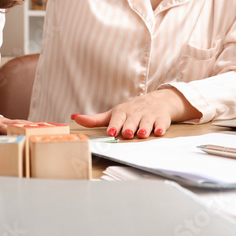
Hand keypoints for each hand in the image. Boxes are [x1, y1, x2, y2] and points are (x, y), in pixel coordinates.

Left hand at [71, 88, 198, 139]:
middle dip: (129, 127)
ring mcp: (149, 116)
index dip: (114, 125)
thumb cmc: (131, 111)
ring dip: (144, 128)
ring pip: (146, 122)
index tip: (112, 131)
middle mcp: (135, 114)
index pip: (117, 118)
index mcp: (122, 113)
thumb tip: (73, 117)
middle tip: (127, 133)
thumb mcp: (113, 113)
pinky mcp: (161, 119)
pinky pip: (161, 123)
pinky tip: (159, 131)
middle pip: (131, 121)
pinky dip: (160, 128)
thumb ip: (95, 119)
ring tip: (142, 134)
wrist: (157, 101)